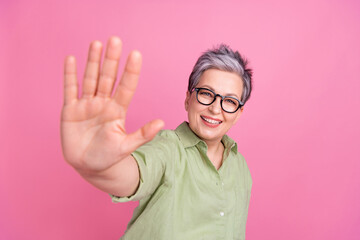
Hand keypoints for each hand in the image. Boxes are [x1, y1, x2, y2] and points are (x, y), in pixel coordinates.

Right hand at [61, 36, 163, 173]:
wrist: (89, 166)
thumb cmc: (109, 156)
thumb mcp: (126, 146)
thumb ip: (142, 134)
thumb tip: (161, 122)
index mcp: (117, 110)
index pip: (126, 87)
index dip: (130, 71)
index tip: (136, 54)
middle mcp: (103, 103)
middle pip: (108, 77)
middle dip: (111, 60)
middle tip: (116, 40)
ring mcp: (86, 105)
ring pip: (90, 79)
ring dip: (92, 62)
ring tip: (96, 44)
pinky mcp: (71, 110)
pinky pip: (70, 89)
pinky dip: (70, 75)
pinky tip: (71, 59)